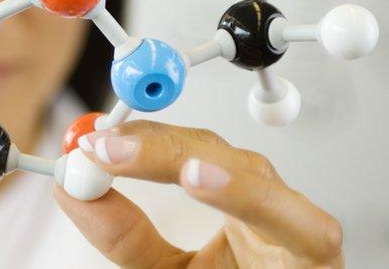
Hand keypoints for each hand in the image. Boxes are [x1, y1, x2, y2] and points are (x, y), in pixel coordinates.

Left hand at [53, 120, 343, 267]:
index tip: (86, 142)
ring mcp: (295, 221)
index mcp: (232, 200)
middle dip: (149, 142)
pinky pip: (287, 216)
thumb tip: (70, 187)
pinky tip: (200, 178)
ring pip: (248, 170)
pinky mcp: (317, 248)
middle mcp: (266, 201)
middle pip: (211, 150)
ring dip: (183, 157)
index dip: (134, 140)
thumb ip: (122, 235)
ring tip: (127, 154)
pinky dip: (244, 194)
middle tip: (97, 145)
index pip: (180, 151)